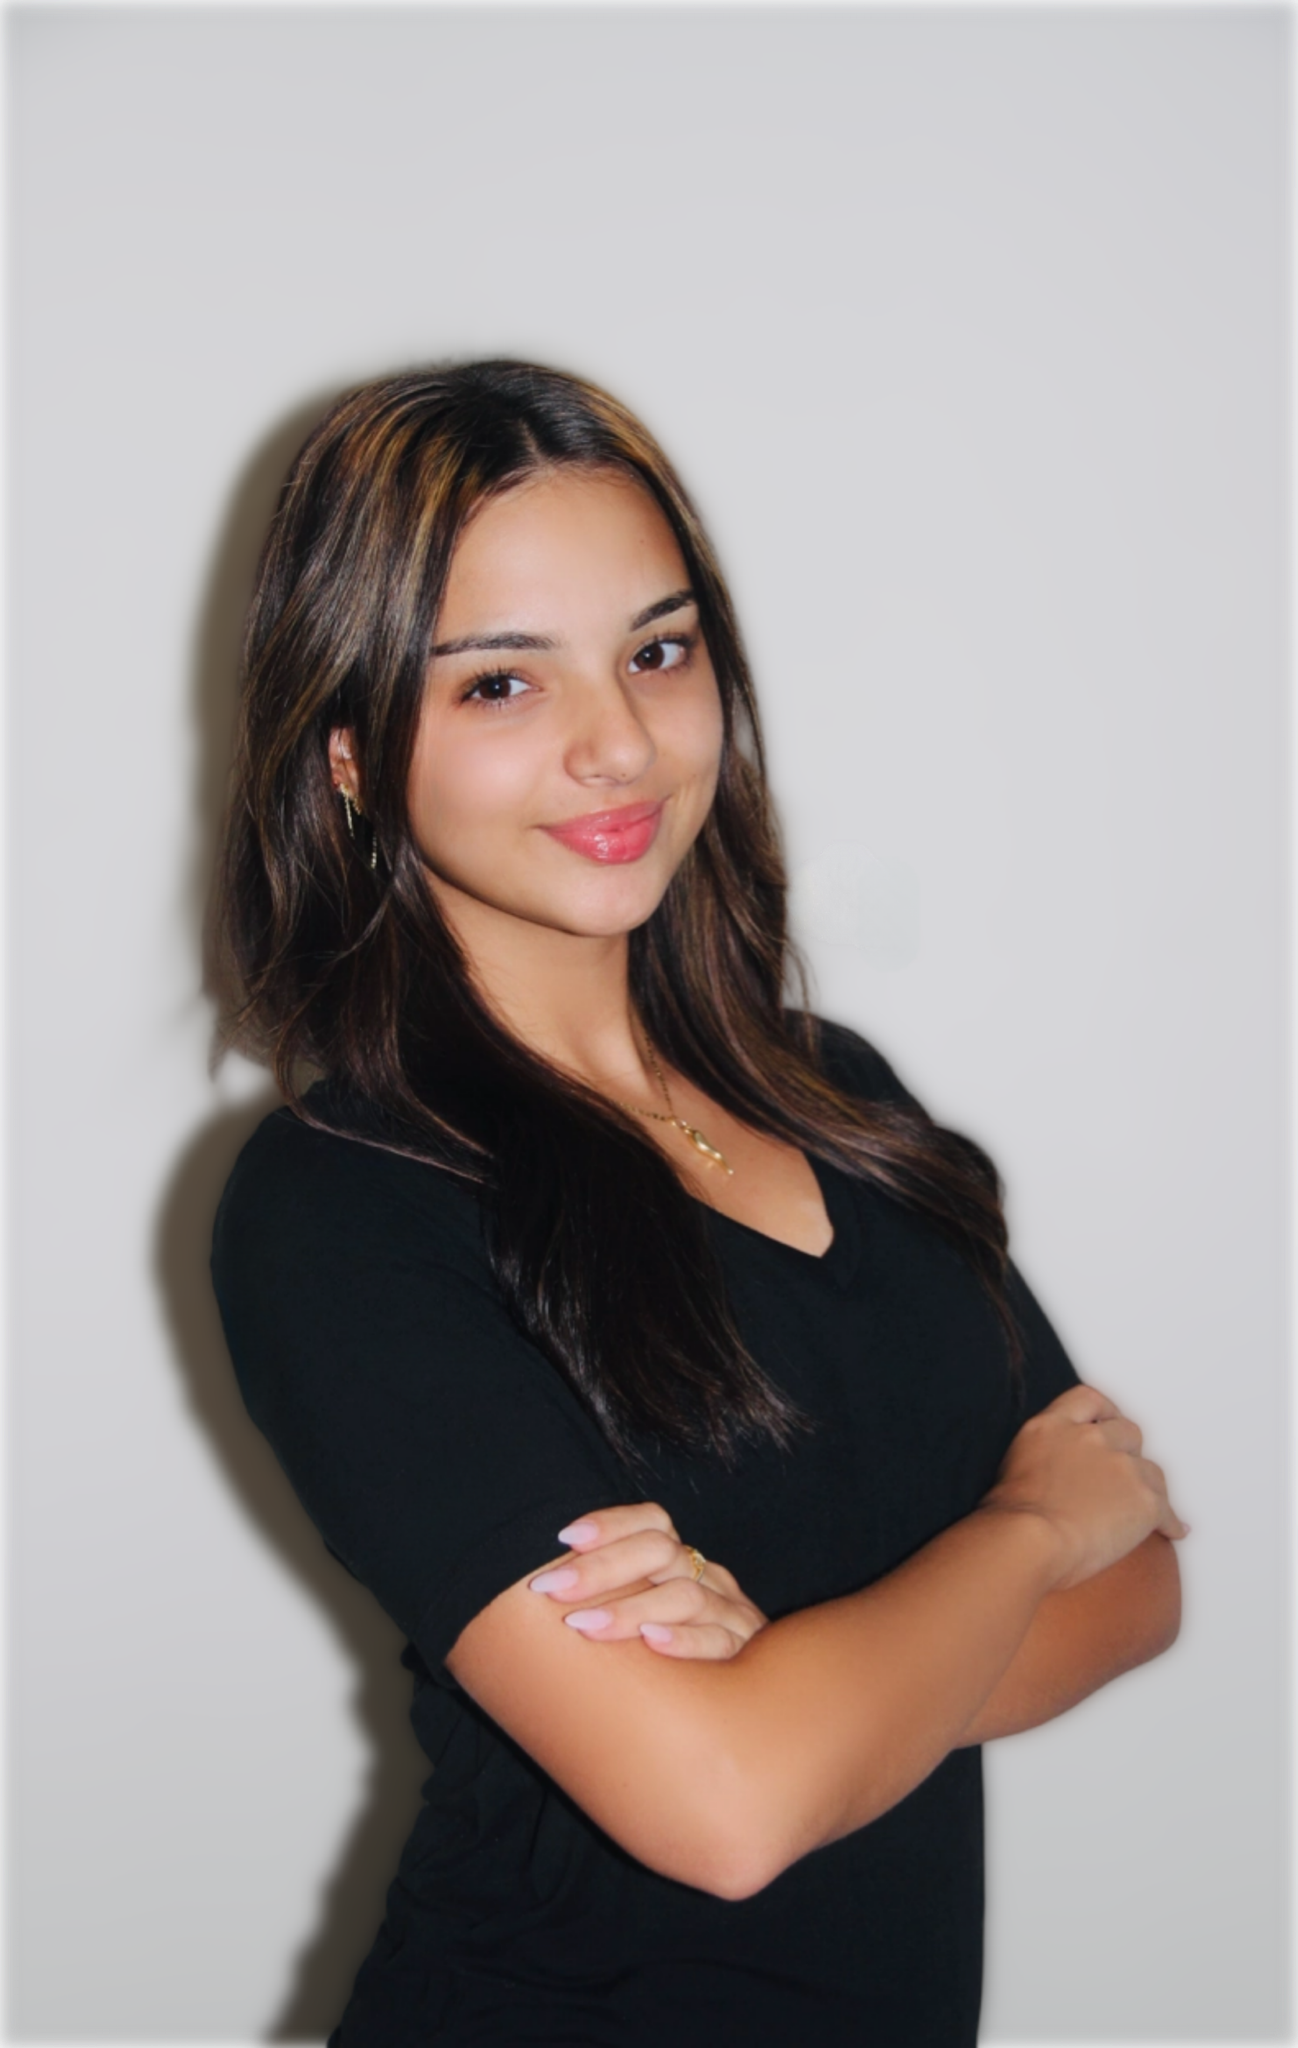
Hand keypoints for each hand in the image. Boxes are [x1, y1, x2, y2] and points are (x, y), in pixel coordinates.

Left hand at [528, 1502, 767, 1659]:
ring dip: (630, 1608)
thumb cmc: (672, 1657)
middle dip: (601, 1568)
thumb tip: (539, 1594)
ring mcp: (729, 1611)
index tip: (564, 1536)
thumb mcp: (645, 1614)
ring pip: (684, 1594)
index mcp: (681, 1560)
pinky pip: (719, 1640)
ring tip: (585, 1624)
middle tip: (552, 1588)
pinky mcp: (744, 1652)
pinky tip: (652, 1642)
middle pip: (659, 1551)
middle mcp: (707, 1576)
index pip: (651, 1521)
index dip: (609, 1523)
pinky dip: (685, 1639)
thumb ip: (608, 1598)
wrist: (750, 1701)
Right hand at [980, 1383, 1189, 1592]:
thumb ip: (1044, 1457)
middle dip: (1129, 1454)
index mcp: (1053, 1427)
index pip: (1089, 1399)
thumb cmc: (1009, 1519)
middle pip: (1128, 1432)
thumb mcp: (1016, 1466)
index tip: (1110, 1422)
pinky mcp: (1145, 1501)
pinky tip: (1175, 1531)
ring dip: (1148, 1488)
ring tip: (1145, 1510)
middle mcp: (1090, 1438)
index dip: (1106, 1411)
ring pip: (1151, 1471)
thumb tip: (1054, 1479)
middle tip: (1124, 1478)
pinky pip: (1167, 1511)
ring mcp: (1122, 1467)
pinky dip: (1171, 1522)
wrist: (1028, 1540)